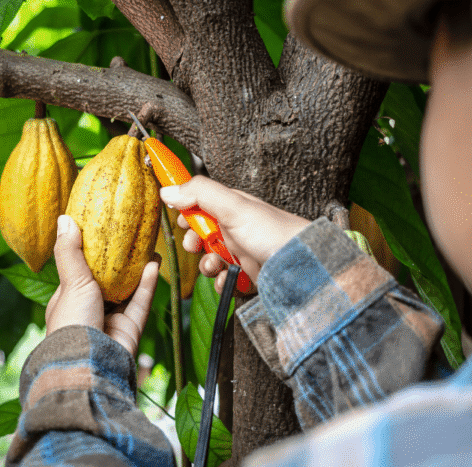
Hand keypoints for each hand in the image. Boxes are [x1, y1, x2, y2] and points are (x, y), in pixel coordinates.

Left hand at [45, 215, 159, 356]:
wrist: (88, 363)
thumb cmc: (72, 322)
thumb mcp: (70, 282)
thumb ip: (69, 251)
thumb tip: (65, 219)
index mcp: (69, 301)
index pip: (79, 274)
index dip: (90, 255)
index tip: (102, 234)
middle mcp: (89, 311)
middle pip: (107, 282)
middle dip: (119, 263)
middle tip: (131, 238)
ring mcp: (110, 321)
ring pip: (127, 292)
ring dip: (138, 271)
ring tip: (149, 248)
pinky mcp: (130, 330)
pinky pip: (140, 303)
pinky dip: (147, 285)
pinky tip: (155, 264)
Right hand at [159, 176, 310, 292]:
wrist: (303, 266)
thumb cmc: (274, 232)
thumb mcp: (234, 206)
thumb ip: (200, 193)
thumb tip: (168, 189)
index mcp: (231, 207)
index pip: (200, 204)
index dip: (187, 212)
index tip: (181, 221)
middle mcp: (235, 228)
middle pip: (201, 234)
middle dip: (194, 242)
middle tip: (196, 245)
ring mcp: (241, 252)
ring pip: (211, 259)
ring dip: (207, 265)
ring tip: (215, 265)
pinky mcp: (247, 275)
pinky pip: (224, 280)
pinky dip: (222, 283)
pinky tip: (229, 280)